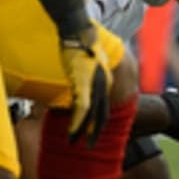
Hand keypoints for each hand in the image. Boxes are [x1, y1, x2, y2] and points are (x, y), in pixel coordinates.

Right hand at [59, 24, 111, 147]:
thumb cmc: (79, 44)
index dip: (99, 123)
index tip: (93, 135)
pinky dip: (78, 121)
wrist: (77, 30)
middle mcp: (104, 84)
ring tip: (74, 142)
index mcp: (105, 82)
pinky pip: (83, 107)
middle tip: (89, 147)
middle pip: (102, 115)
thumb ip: (85, 79)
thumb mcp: (87, 65)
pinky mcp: (83, 82)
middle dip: (95, 133)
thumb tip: (76, 89)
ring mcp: (94, 84)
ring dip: (82, 131)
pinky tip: (72, 131)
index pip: (104, 108)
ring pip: (92, 114)